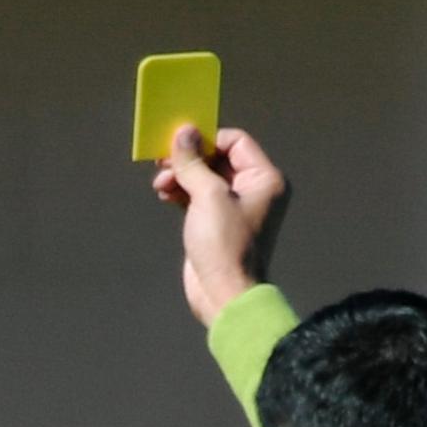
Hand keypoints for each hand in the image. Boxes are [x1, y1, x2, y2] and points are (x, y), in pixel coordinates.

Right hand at [153, 125, 287, 325]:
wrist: (223, 294)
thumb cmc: (225, 244)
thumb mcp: (209, 196)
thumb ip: (193, 162)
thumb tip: (184, 132)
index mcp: (265, 179)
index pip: (236, 142)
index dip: (207, 139)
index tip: (179, 143)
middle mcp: (254, 190)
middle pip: (217, 158)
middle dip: (189, 159)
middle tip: (162, 161)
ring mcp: (235, 207)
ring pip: (204, 177)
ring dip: (180, 175)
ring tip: (161, 183)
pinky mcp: (216, 222)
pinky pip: (197, 195)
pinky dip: (181, 191)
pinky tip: (164, 193)